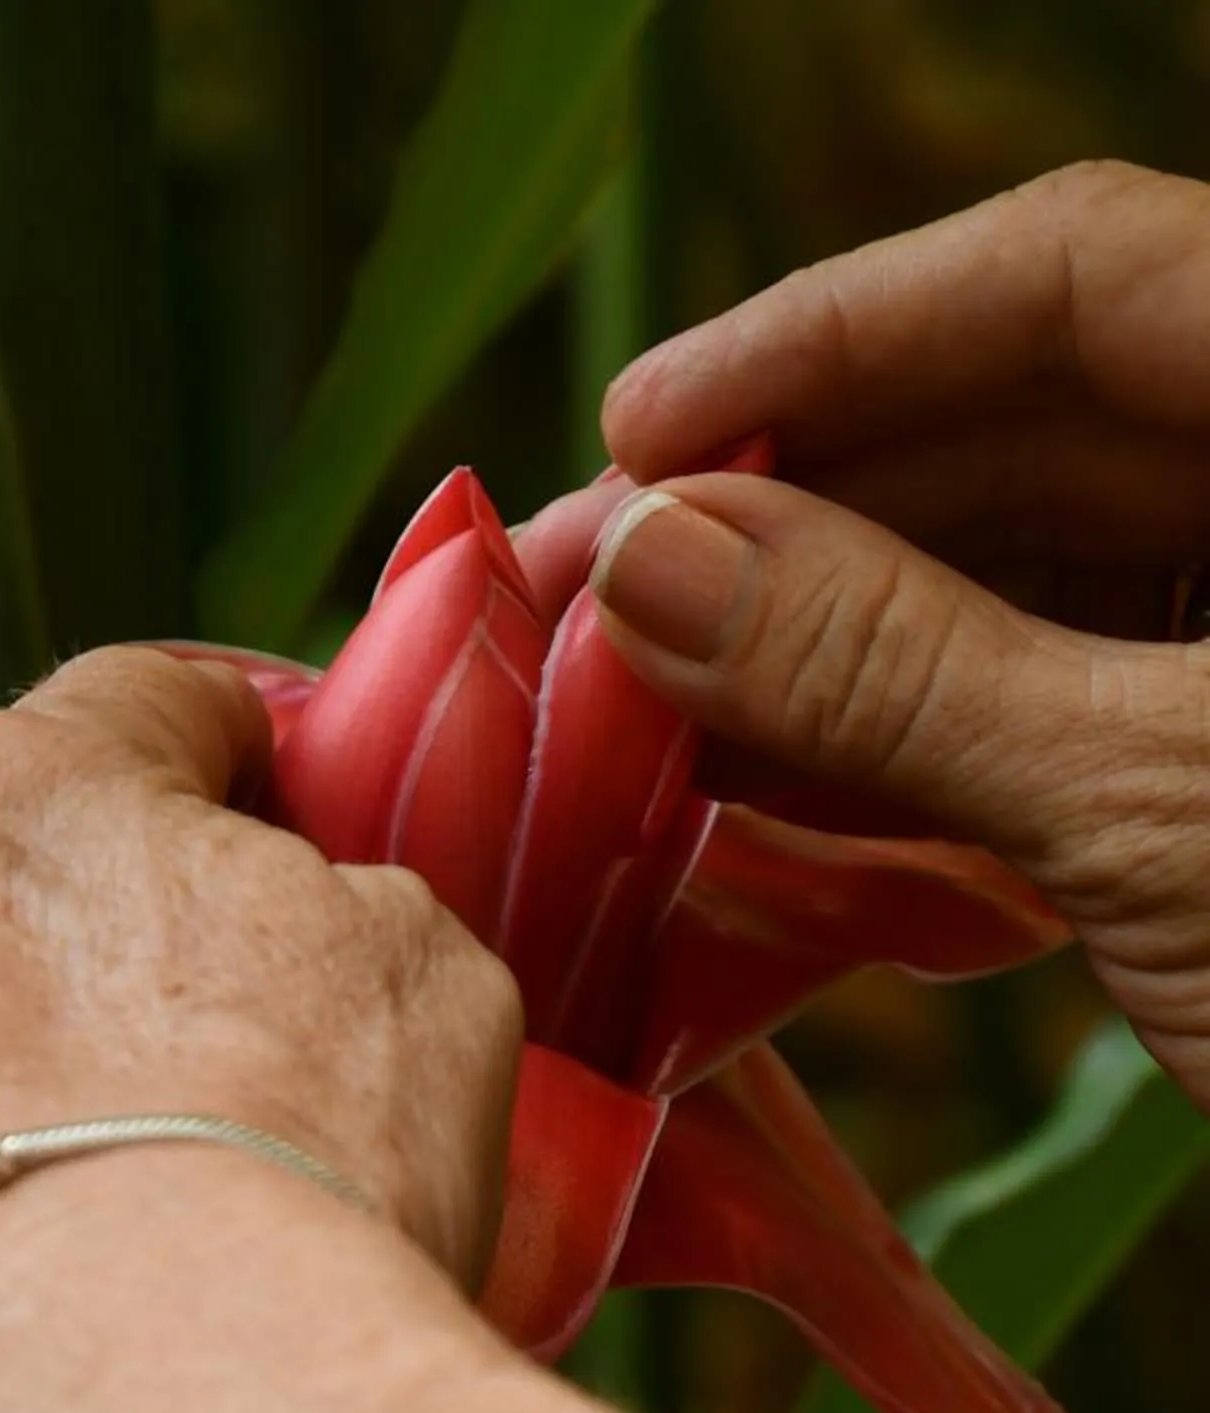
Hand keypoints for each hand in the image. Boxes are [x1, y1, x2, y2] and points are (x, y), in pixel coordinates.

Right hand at [590, 161, 1209, 1100]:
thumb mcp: (1162, 808)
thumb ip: (903, 668)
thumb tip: (657, 561)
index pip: (1086, 277)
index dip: (842, 330)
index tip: (642, 430)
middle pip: (1031, 435)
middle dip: (798, 512)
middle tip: (587, 598)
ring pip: (1017, 596)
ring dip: (820, 651)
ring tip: (630, 707)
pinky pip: (1042, 735)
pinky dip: (899, 768)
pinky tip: (748, 795)